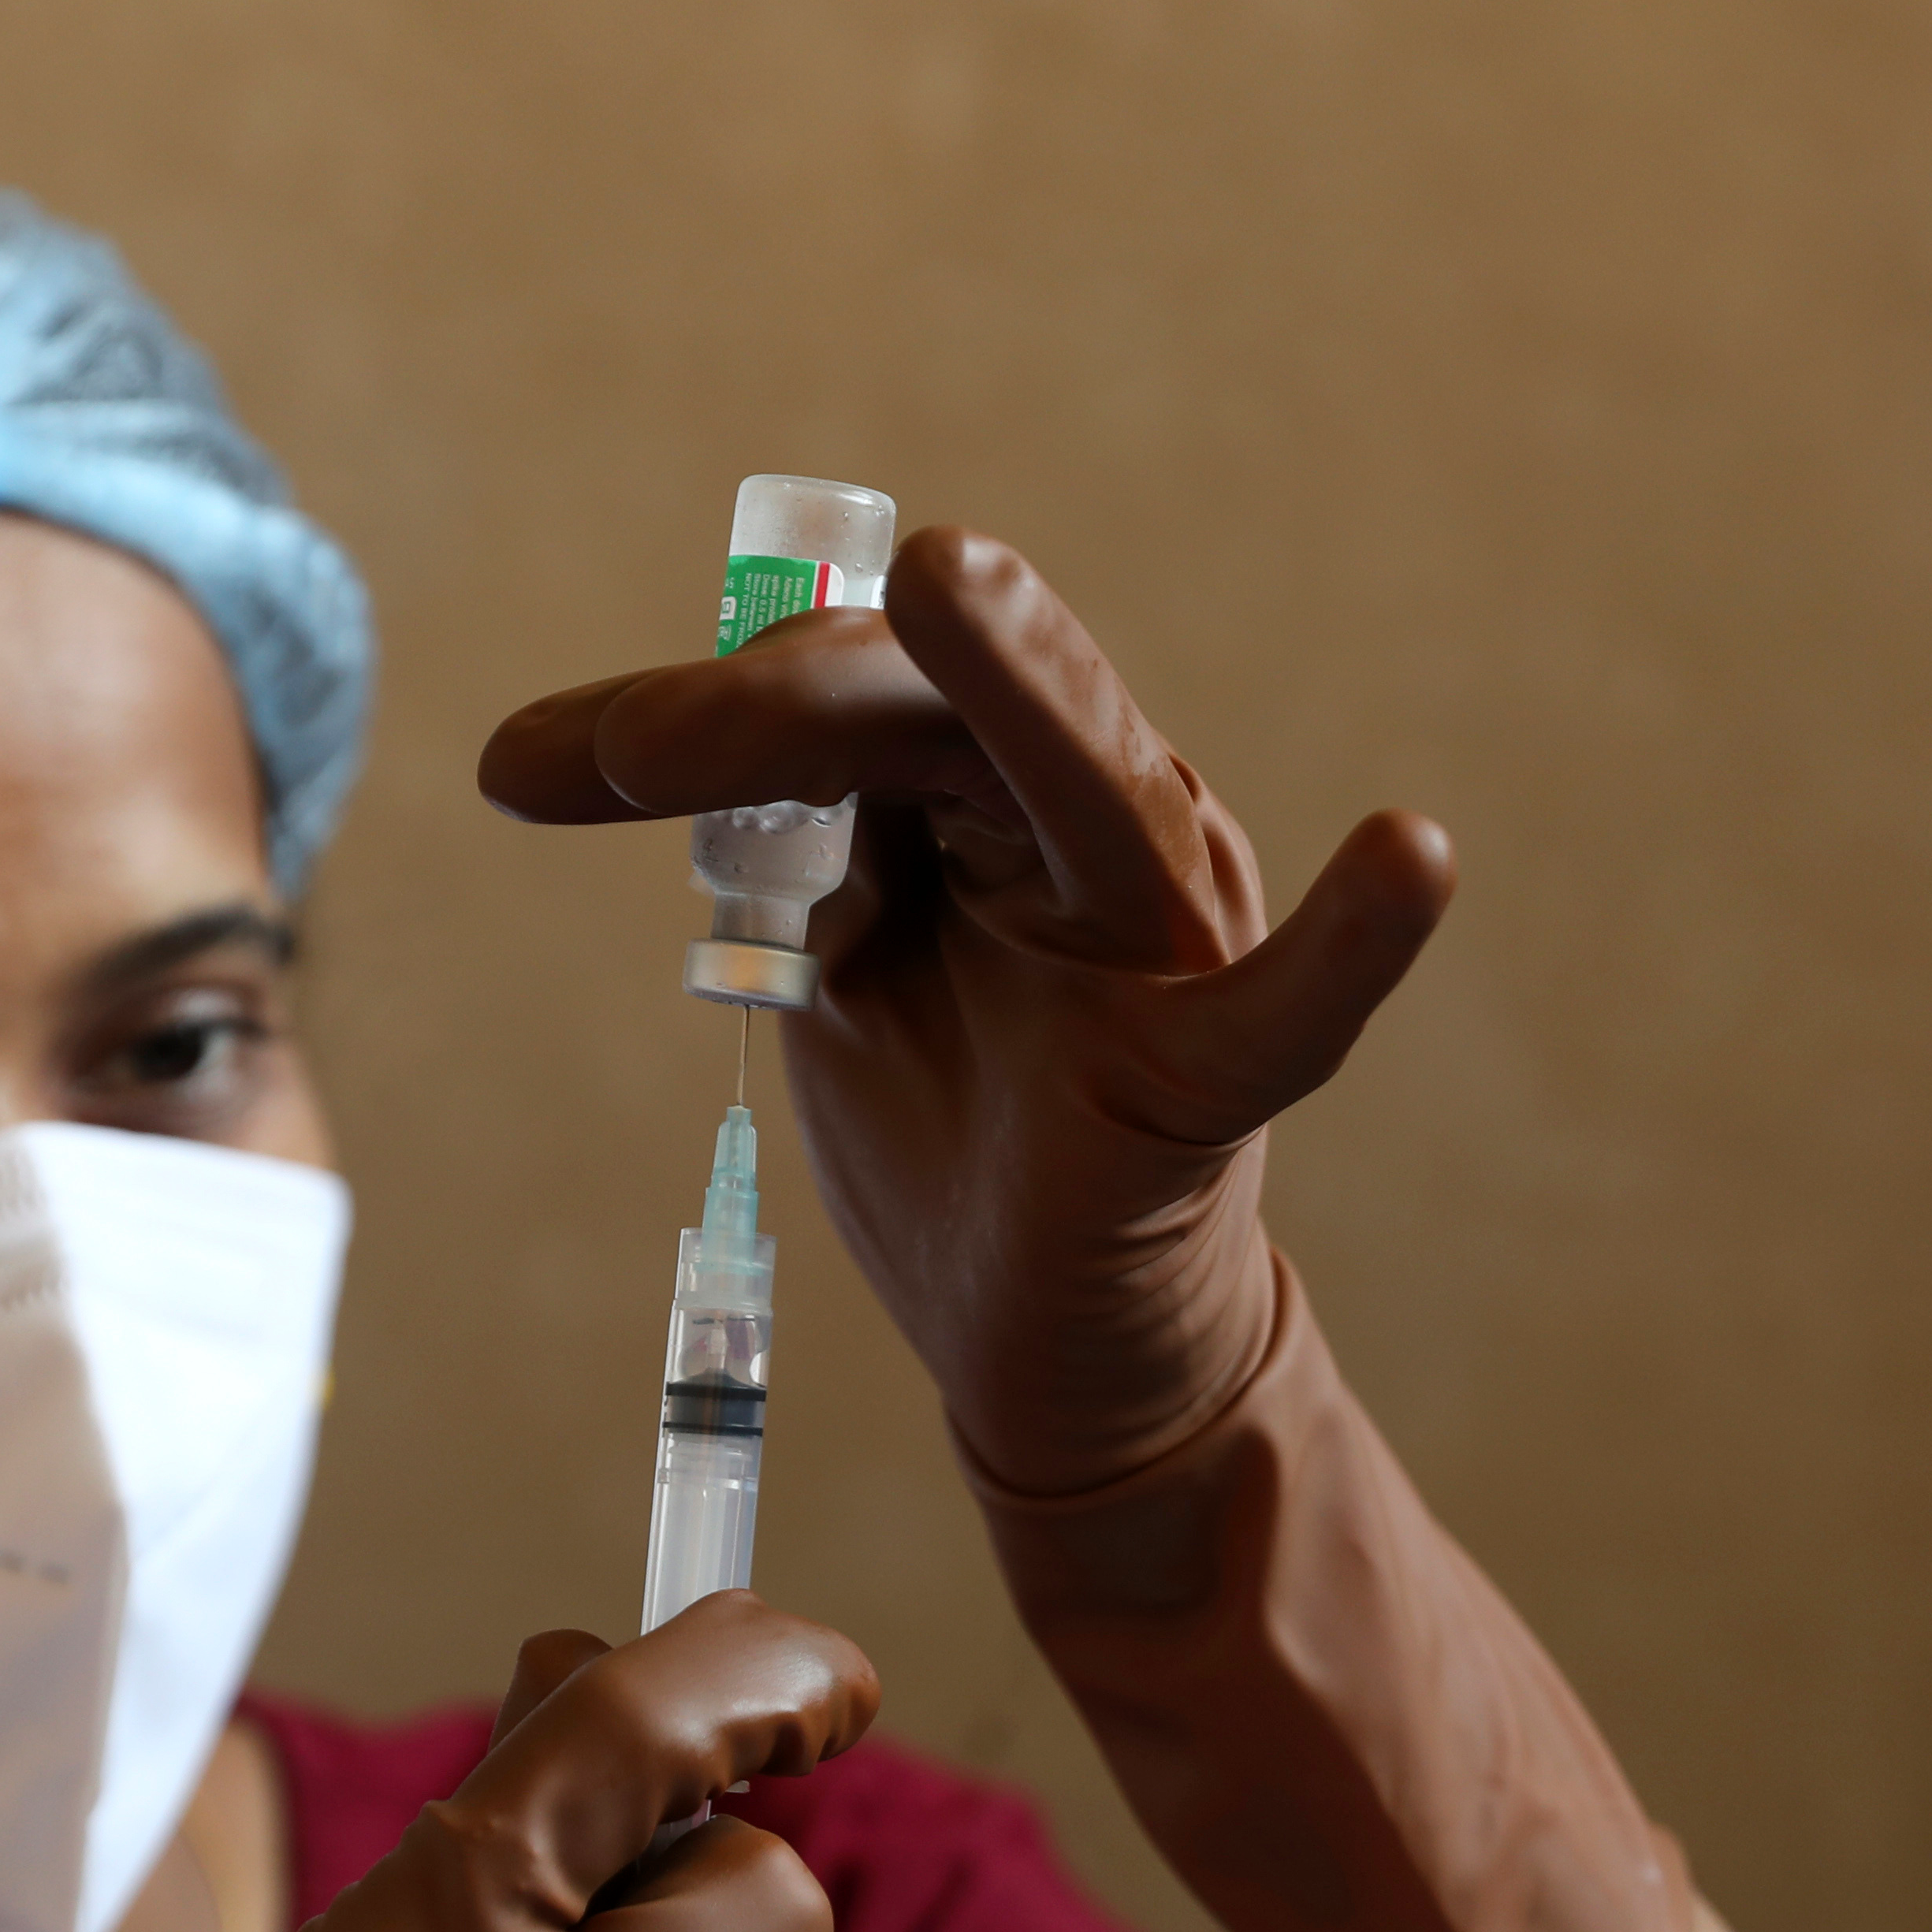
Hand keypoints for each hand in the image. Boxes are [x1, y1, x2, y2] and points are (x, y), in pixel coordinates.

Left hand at [481, 525, 1452, 1494]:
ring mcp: (1171, 937)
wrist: (1044, 1351)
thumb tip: (656, 737)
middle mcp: (1101, 826)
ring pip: (1087, 778)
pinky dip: (1361, 938)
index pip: (852, 694)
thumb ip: (796, 850)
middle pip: (935, 706)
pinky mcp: (1210, 1075)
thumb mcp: (847, 967)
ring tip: (947, 580)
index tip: (520, 770)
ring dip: (1009, 676)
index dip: (691, 712)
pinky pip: (1294, 1009)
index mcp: (1000, 791)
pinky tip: (1411, 861)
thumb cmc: (959, 1134)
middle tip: (612, 754)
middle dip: (767, 710)